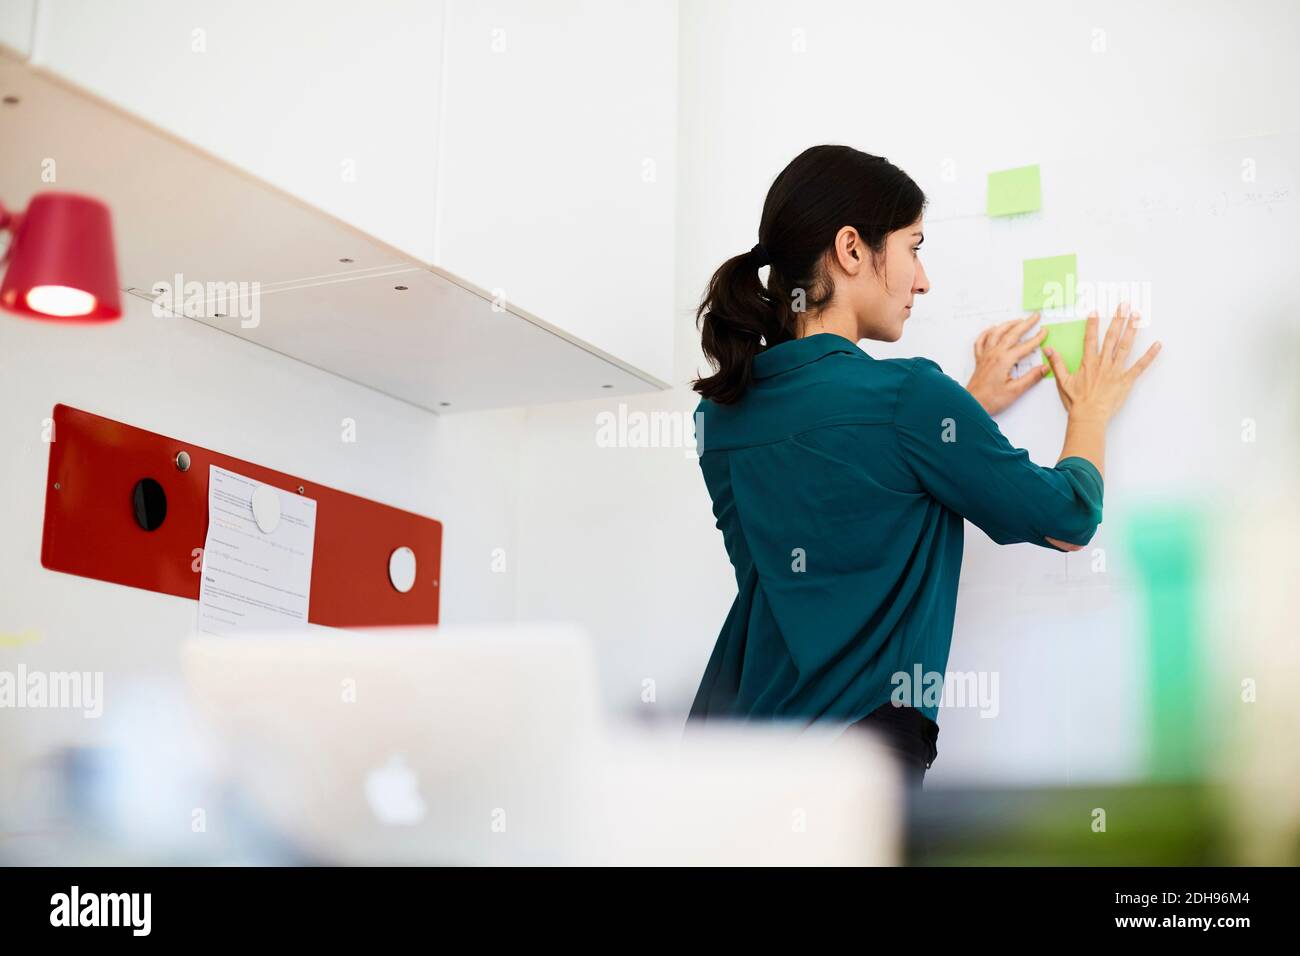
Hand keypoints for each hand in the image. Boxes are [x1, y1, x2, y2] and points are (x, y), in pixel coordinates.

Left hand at [965, 314, 1049, 415]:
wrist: (972, 404)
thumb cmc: (990, 399)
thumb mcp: (1015, 391)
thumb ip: (1031, 378)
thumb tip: (1045, 368)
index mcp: (1004, 360)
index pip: (1025, 346)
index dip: (1037, 338)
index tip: (1044, 331)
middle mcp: (994, 354)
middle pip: (1012, 334)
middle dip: (1025, 324)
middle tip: (1035, 317)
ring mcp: (985, 355)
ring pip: (996, 333)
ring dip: (1008, 324)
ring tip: (1017, 320)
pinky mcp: (979, 360)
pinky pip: (981, 341)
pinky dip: (987, 333)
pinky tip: (992, 329)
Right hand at [1044, 305, 1160, 421]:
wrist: (1088, 416)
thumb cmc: (1076, 401)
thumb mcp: (1062, 381)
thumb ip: (1057, 363)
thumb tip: (1048, 349)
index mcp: (1088, 363)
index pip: (1090, 339)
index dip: (1092, 324)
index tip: (1094, 311)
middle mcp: (1103, 363)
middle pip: (1111, 337)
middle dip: (1118, 319)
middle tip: (1124, 305)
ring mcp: (1116, 371)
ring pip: (1125, 346)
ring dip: (1132, 330)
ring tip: (1137, 316)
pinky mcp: (1126, 380)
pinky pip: (1140, 366)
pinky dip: (1149, 356)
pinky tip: (1157, 345)